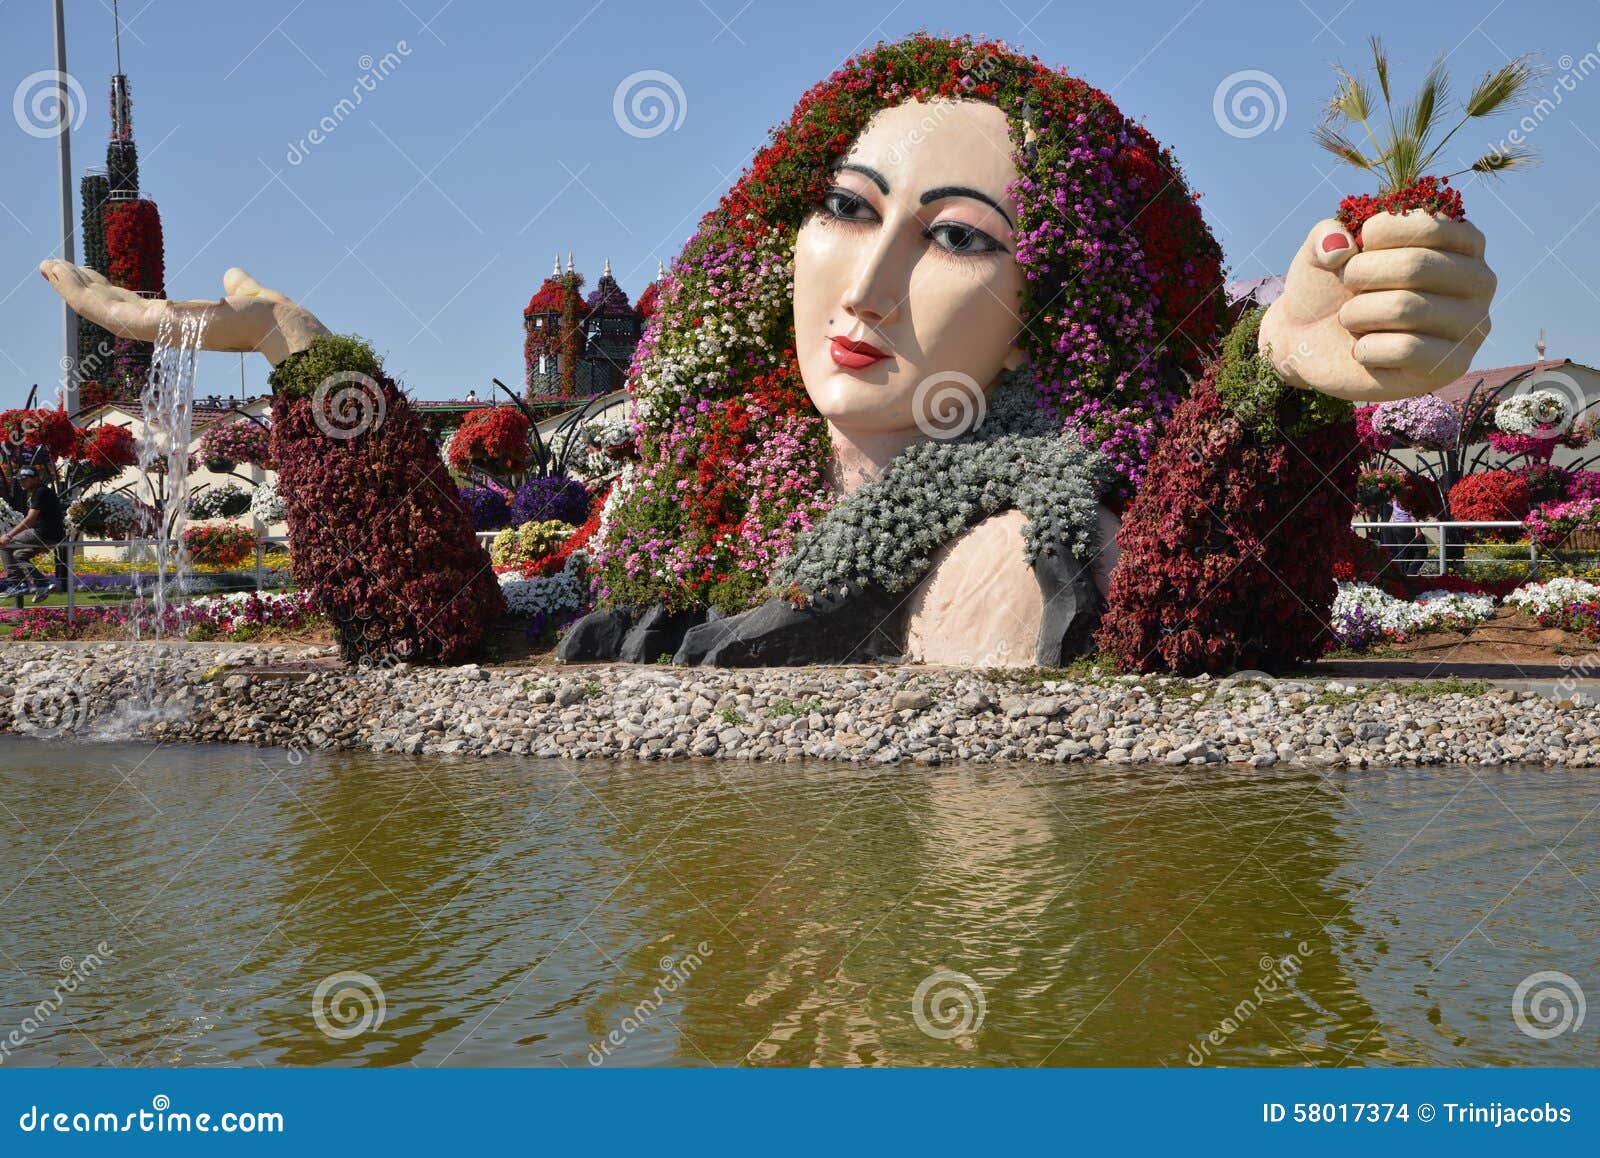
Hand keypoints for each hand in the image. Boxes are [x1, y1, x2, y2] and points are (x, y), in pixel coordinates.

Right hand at [38, 263, 329, 366]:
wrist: (284, 327)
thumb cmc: (270, 318)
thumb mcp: (244, 294)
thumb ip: (237, 286)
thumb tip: (233, 275)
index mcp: (182, 322)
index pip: (134, 307)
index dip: (107, 292)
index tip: (86, 275)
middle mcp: (166, 330)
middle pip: (112, 310)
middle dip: (81, 290)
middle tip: (51, 268)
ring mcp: (162, 331)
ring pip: (104, 311)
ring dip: (74, 290)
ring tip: (48, 267)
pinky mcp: (161, 326)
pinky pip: (111, 312)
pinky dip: (84, 295)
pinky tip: (64, 276)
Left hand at [1258, 211, 1494, 402]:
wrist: (1313, 342)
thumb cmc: (1333, 287)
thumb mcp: (1322, 251)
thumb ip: (1326, 234)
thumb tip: (1340, 246)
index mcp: (1463, 241)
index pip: (1432, 223)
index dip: (1384, 231)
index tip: (1361, 243)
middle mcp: (1479, 280)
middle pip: (1416, 266)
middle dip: (1363, 273)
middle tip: (1349, 285)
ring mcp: (1471, 325)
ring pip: (1406, 308)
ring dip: (1358, 313)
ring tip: (1351, 318)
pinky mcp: (1452, 366)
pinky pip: (1406, 349)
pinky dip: (1367, 348)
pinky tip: (1361, 349)